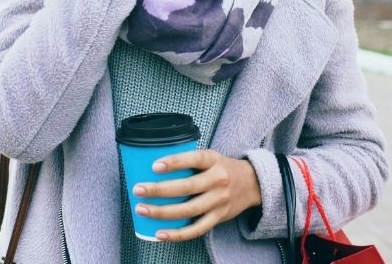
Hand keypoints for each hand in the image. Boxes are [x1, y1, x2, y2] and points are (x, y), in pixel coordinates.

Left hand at [132, 149, 261, 241]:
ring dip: (163, 212)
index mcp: (213, 160)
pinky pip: (197, 229)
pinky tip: (160, 234)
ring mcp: (219, 201)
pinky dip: (178, 234)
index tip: (154, 166)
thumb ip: (189, 160)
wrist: (253, 184)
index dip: (174, 163)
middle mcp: (218, 180)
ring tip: (142, 210)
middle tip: (138, 190)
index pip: (193, 159)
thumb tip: (153, 164)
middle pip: (187, 187)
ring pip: (189, 210)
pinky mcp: (219, 217)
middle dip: (160, 190)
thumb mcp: (210, 156)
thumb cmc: (222, 167)